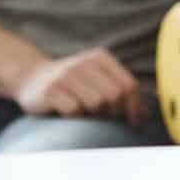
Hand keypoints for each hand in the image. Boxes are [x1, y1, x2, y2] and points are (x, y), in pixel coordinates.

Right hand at [12, 48, 142, 125]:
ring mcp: (66, 75)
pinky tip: (69, 113)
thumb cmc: (72, 85)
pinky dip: (76, 117)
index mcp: (100, 57)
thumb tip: (148, 116)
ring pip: (96, 103)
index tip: (130, 122)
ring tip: (86, 113)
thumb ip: (122, 94)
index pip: (129, 85)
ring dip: (93, 115)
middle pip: (114, 96)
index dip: (133, 108)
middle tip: (104, 118)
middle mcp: (84, 62)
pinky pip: (75, 110)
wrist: (31, 78)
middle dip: (113, 113)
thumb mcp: (97, 81)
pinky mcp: (51, 90)